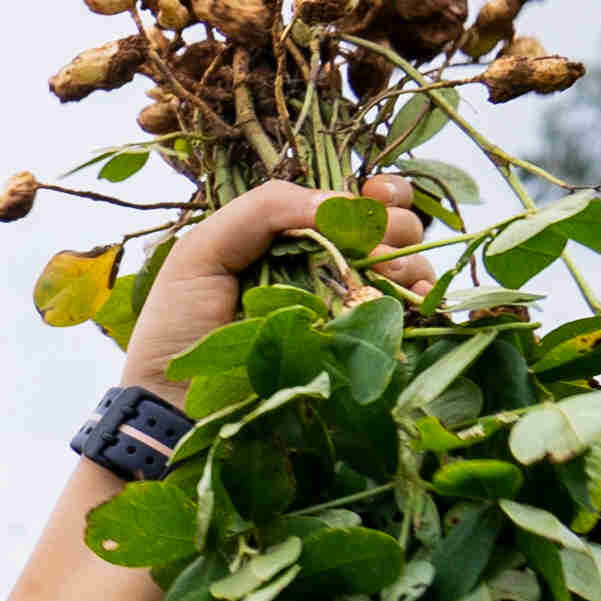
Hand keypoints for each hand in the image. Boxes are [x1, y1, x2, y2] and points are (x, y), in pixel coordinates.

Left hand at [120, 173, 433, 390]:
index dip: (378, 194)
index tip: (374, 197)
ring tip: (386, 274)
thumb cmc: (178, 328)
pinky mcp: (358, 356)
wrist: (175, 406)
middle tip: (374, 249)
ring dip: (411, 262)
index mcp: (294, 239)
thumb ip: (263, 209)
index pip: (356, 202)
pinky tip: (411, 298)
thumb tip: (341, 203)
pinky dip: (424, 303)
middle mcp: (329, 271)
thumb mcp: (203, 251)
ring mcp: (348, 314)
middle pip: (393, 230)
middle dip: (396, 227)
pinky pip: (410, 322)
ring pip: (410, 270)